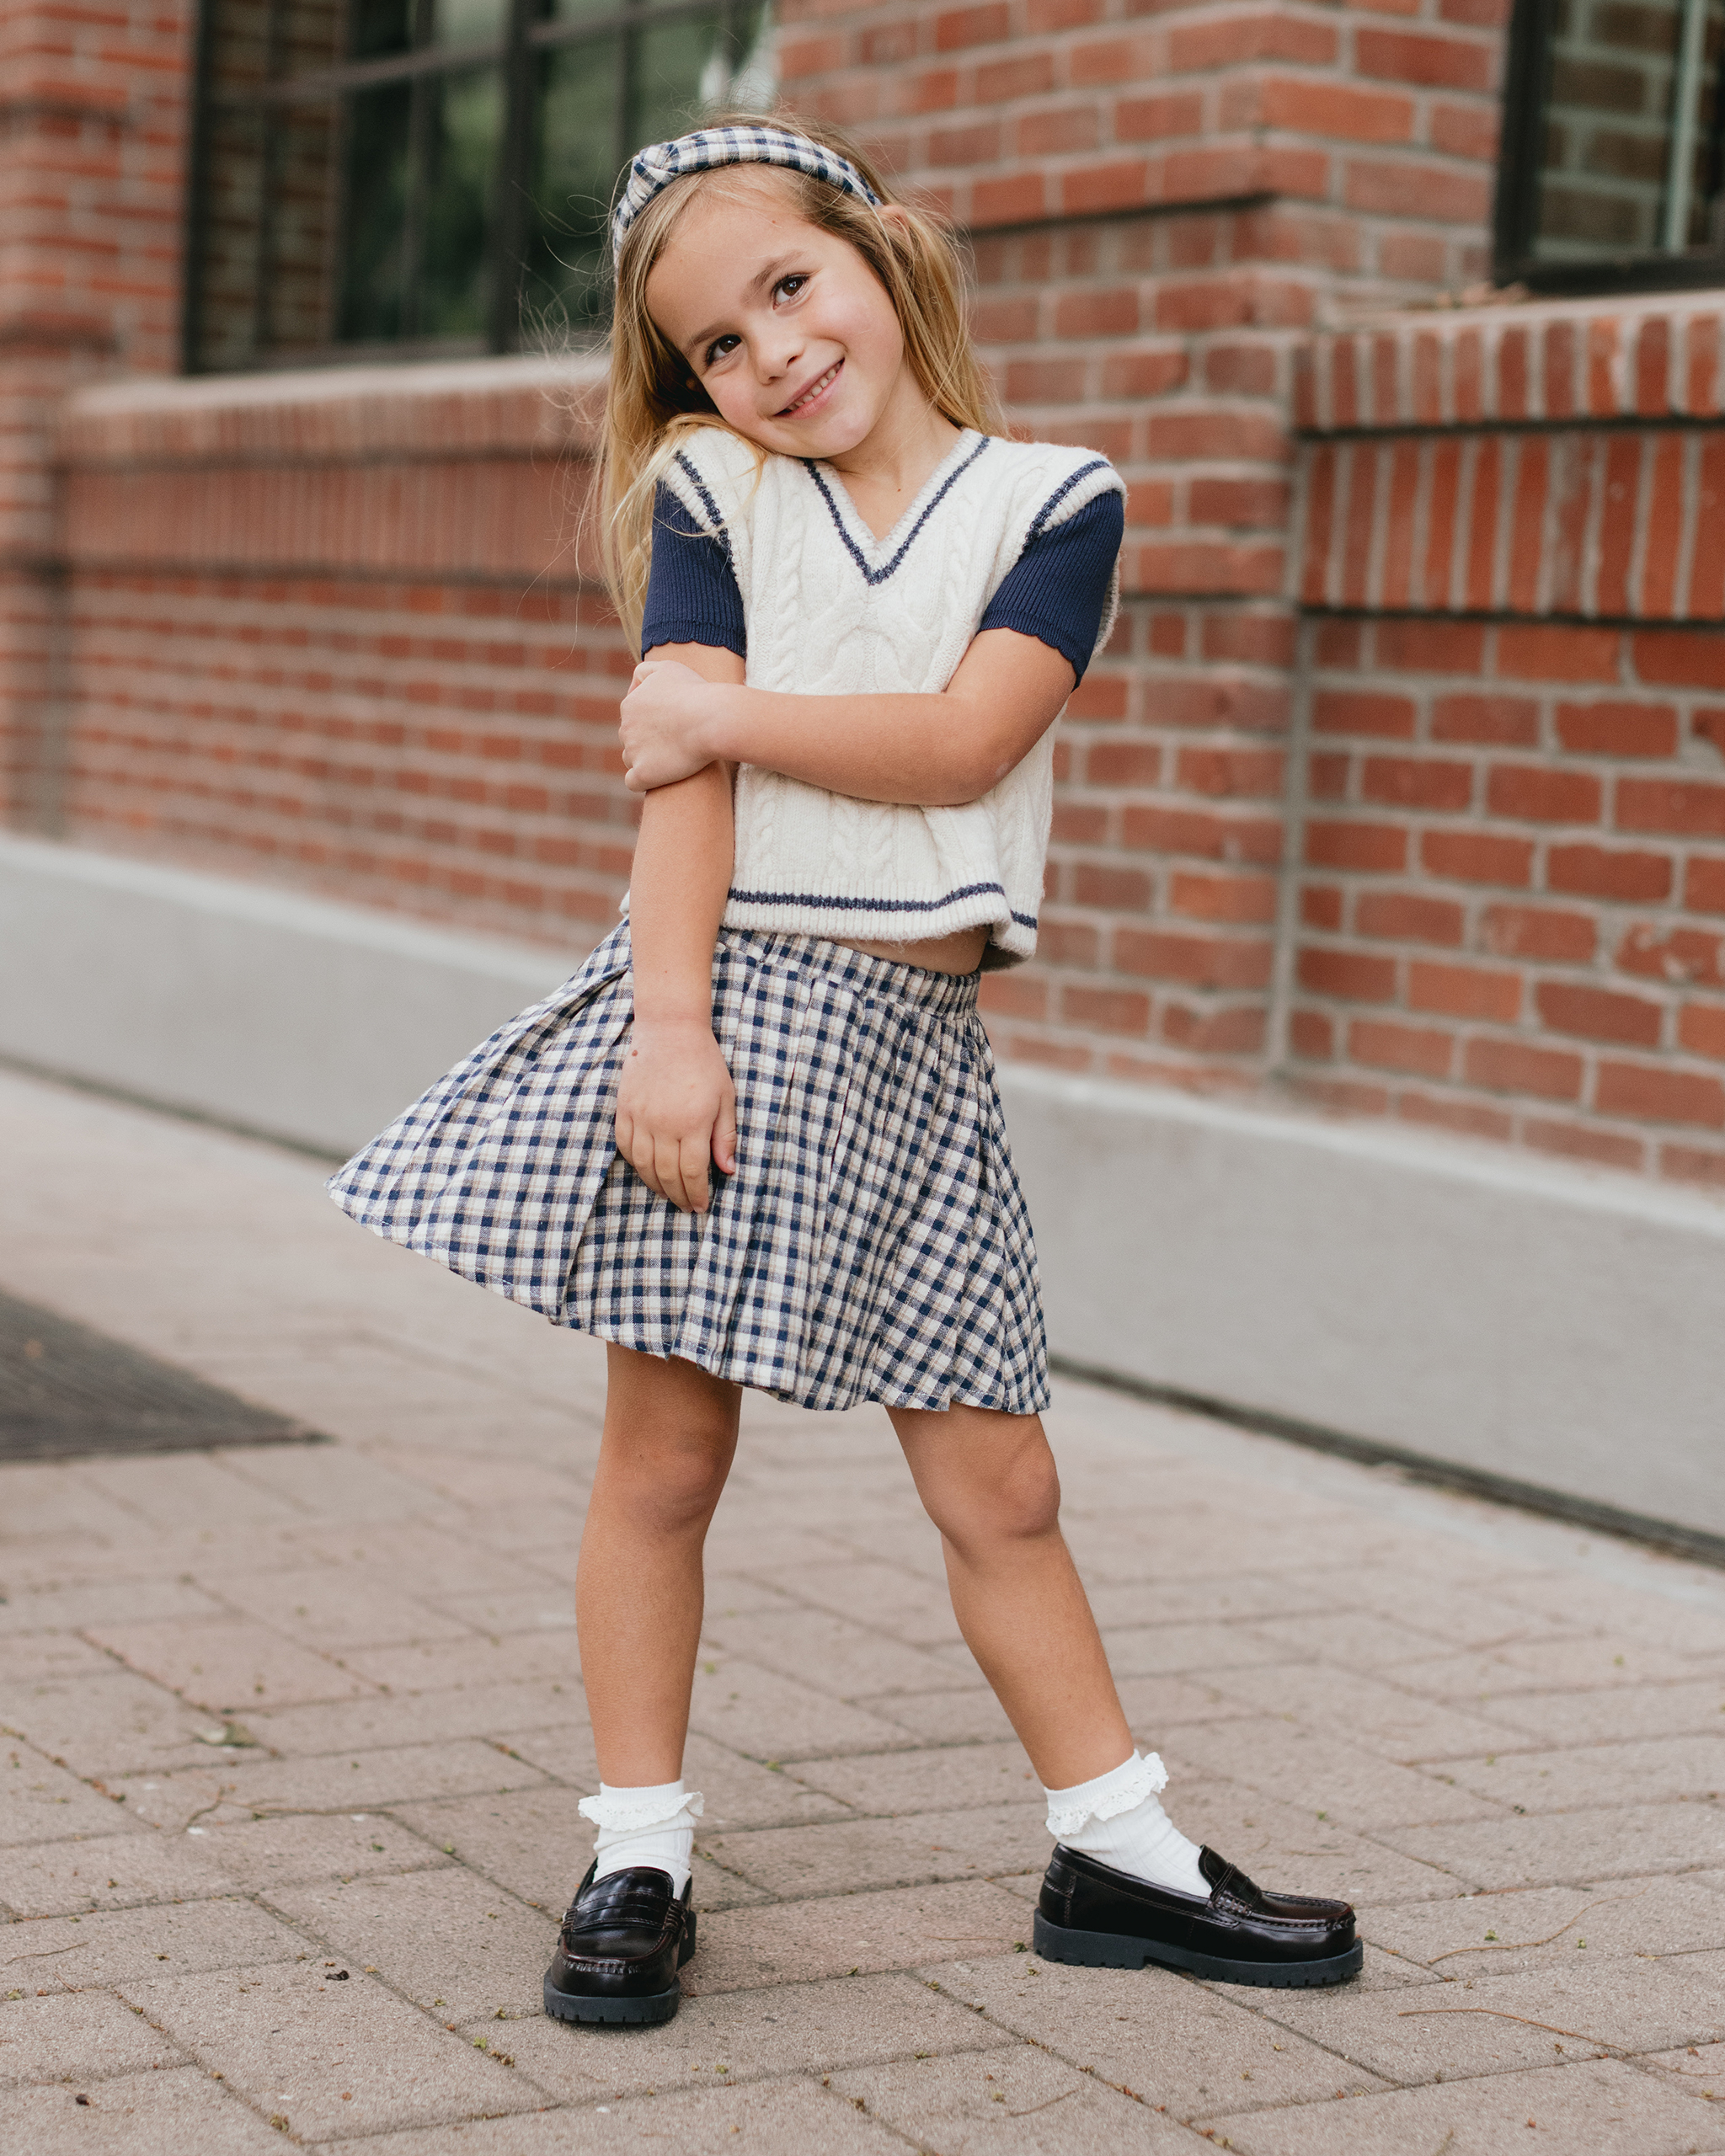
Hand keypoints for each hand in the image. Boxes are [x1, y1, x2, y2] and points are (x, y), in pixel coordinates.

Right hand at [614, 1017, 737, 1212]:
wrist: (670, 1030)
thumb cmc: (705, 1063)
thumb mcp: (726, 1098)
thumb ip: (725, 1137)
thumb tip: (728, 1171)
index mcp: (693, 1123)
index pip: (692, 1172)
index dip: (696, 1194)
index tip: (701, 1207)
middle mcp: (664, 1125)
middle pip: (667, 1174)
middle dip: (678, 1196)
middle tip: (686, 1207)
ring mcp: (641, 1117)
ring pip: (643, 1164)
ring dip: (655, 1185)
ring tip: (667, 1194)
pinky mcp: (625, 1108)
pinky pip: (625, 1145)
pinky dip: (634, 1163)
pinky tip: (645, 1171)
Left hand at [620, 660, 718, 792]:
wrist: (713, 720)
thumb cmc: (696, 692)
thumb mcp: (668, 668)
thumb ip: (645, 672)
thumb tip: (633, 688)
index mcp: (629, 705)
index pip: (632, 718)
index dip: (653, 723)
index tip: (674, 725)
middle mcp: (625, 728)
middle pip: (631, 739)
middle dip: (648, 741)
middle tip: (677, 742)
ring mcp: (633, 752)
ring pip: (631, 760)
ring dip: (647, 760)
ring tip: (673, 759)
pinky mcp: (643, 774)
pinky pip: (633, 782)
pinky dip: (644, 780)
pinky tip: (660, 777)